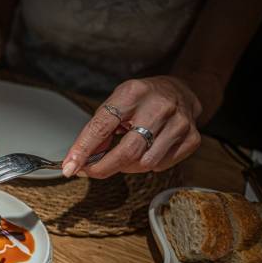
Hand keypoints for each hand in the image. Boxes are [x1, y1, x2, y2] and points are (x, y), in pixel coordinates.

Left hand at [61, 76, 202, 177]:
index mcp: (132, 93)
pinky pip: (161, 166)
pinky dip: (148, 164)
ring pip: (144, 163)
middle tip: (91, 171)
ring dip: (127, 166)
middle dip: (103, 168)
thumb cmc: (142, 99)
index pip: (101, 126)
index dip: (82, 150)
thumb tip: (79, 160)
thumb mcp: (116, 103)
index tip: (69, 167)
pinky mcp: (192, 138)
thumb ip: (98, 130)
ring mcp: (179, 123)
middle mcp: (159, 106)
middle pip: (126, 151)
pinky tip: (148, 150)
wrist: (182, 90)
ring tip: (125, 154)